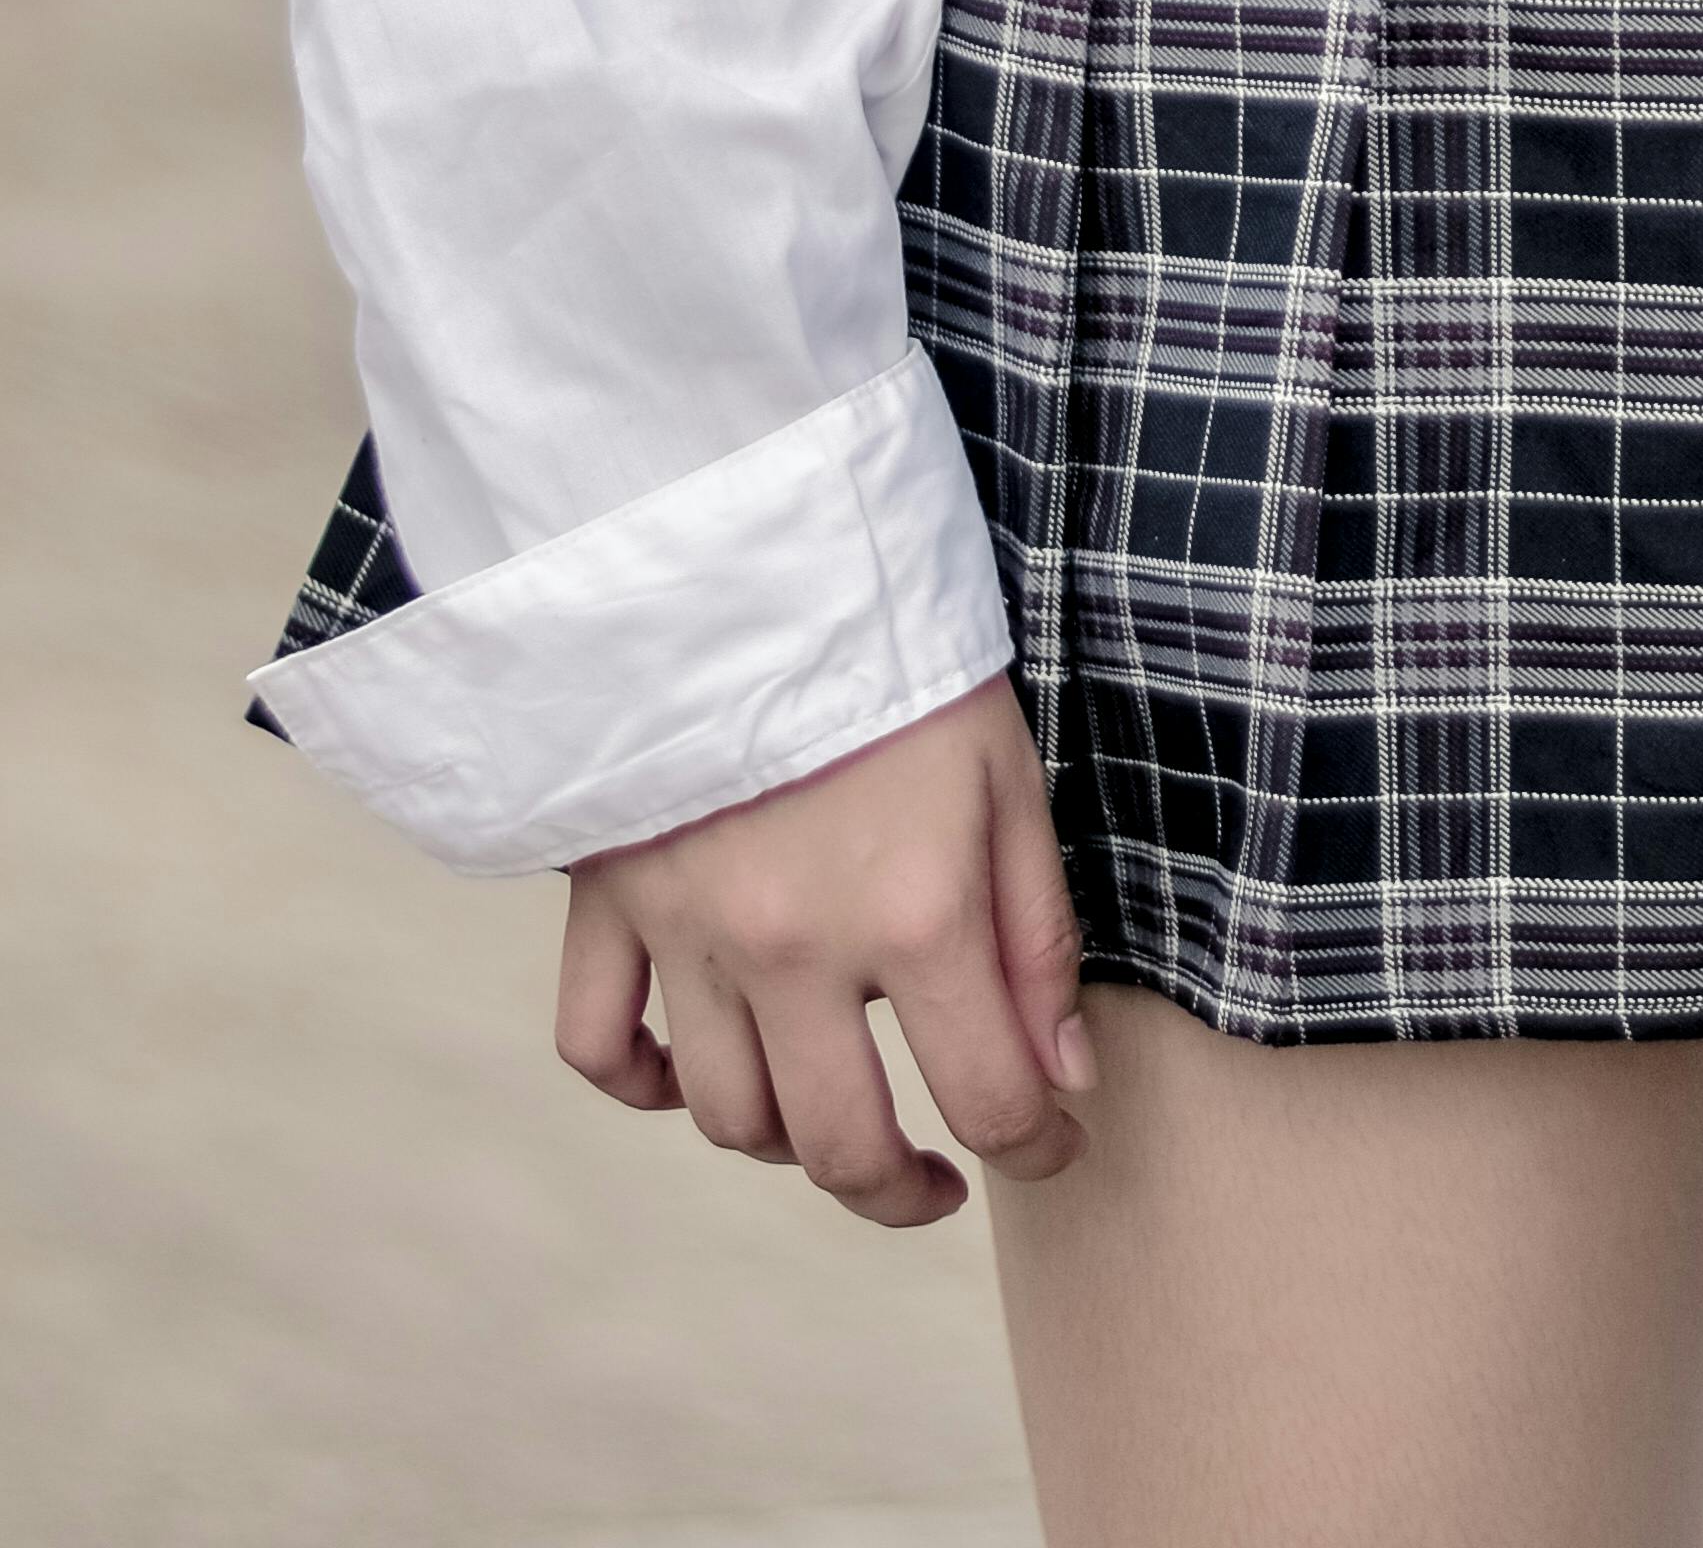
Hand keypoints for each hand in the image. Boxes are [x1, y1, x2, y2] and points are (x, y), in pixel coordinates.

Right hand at [555, 673, 1092, 1231]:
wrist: (742, 551)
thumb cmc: (893, 652)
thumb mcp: (1007, 771)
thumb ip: (1037, 936)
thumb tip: (1061, 1079)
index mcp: (913, 912)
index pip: (986, 1099)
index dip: (1035, 1146)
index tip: (1053, 1141)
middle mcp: (794, 949)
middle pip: (842, 1148)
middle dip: (904, 1192)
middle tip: (938, 1180)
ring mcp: (689, 934)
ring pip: (728, 1116)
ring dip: (790, 1141)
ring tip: (836, 1107)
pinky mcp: (607, 901)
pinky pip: (599, 1047)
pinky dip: (645, 1085)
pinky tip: (696, 1071)